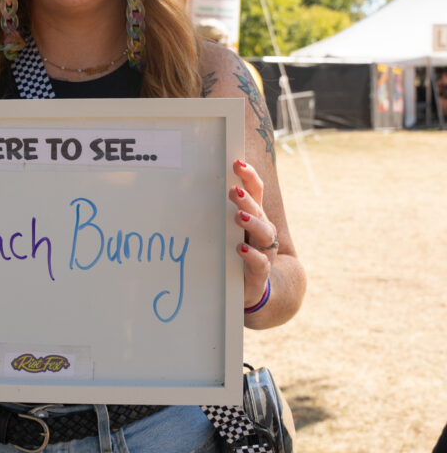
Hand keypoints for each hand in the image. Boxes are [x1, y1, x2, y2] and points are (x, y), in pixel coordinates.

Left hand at [229, 158, 278, 309]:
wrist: (247, 289)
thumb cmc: (233, 254)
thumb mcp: (225, 231)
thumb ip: (216, 213)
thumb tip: (187, 187)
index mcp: (254, 217)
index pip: (256, 191)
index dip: (249, 176)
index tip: (237, 163)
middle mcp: (262, 231)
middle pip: (259, 209)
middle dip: (246, 199)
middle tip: (233, 191)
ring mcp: (264, 251)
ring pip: (265, 233)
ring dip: (253, 223)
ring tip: (239, 217)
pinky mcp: (260, 272)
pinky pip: (261, 262)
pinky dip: (252, 255)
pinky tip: (240, 250)